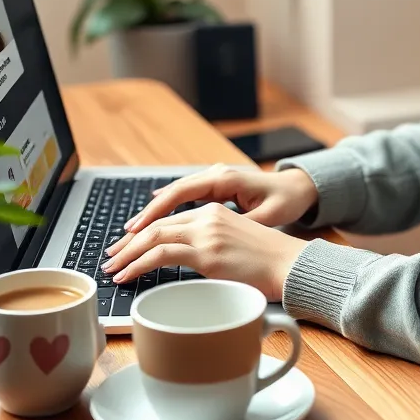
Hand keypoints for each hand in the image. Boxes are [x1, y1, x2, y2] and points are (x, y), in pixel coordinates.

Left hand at [102, 202, 306, 300]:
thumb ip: (212, 248)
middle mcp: (208, 217)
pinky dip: (137, 264)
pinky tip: (127, 275)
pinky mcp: (208, 253)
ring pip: (152, 238)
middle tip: (111, 258)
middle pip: (155, 226)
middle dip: (127, 243)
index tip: (126, 246)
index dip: (142, 234)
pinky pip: (161, 254)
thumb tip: (191, 268)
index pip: (168, 220)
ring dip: (126, 254)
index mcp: (215, 212)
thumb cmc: (271, 264)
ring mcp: (207, 234)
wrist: (294, 265)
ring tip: (112, 269)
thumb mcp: (237, 246)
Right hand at [123, 164, 318, 233]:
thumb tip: (216, 239)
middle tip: (120, 243)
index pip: (179, 193)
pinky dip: (165, 214)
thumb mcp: (266, 216)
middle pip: (170, 196)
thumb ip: (239, 225)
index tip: (134, 232)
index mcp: (224, 179)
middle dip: (144, 220)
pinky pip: (183, 200)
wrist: (299, 188)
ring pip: (174, 199)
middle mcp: (214, 176)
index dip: (154, 214)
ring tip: (127, 240)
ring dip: (151, 219)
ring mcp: (213, 182)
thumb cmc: (284, 200)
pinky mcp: (215, 191)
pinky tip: (149, 227)